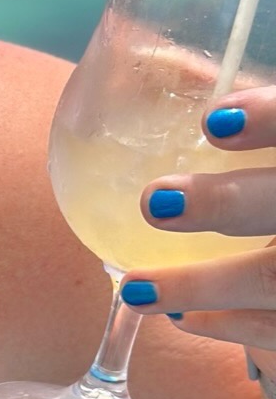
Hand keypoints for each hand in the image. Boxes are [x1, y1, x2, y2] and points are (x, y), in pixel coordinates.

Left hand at [122, 86, 275, 368]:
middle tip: (154, 202)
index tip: (212, 119)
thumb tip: (175, 73)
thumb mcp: (275, 163)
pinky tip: (182, 315)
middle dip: (229, 204)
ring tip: (135, 286)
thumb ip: (262, 125)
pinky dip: (230, 324)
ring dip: (205, 283)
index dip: (275, 119)